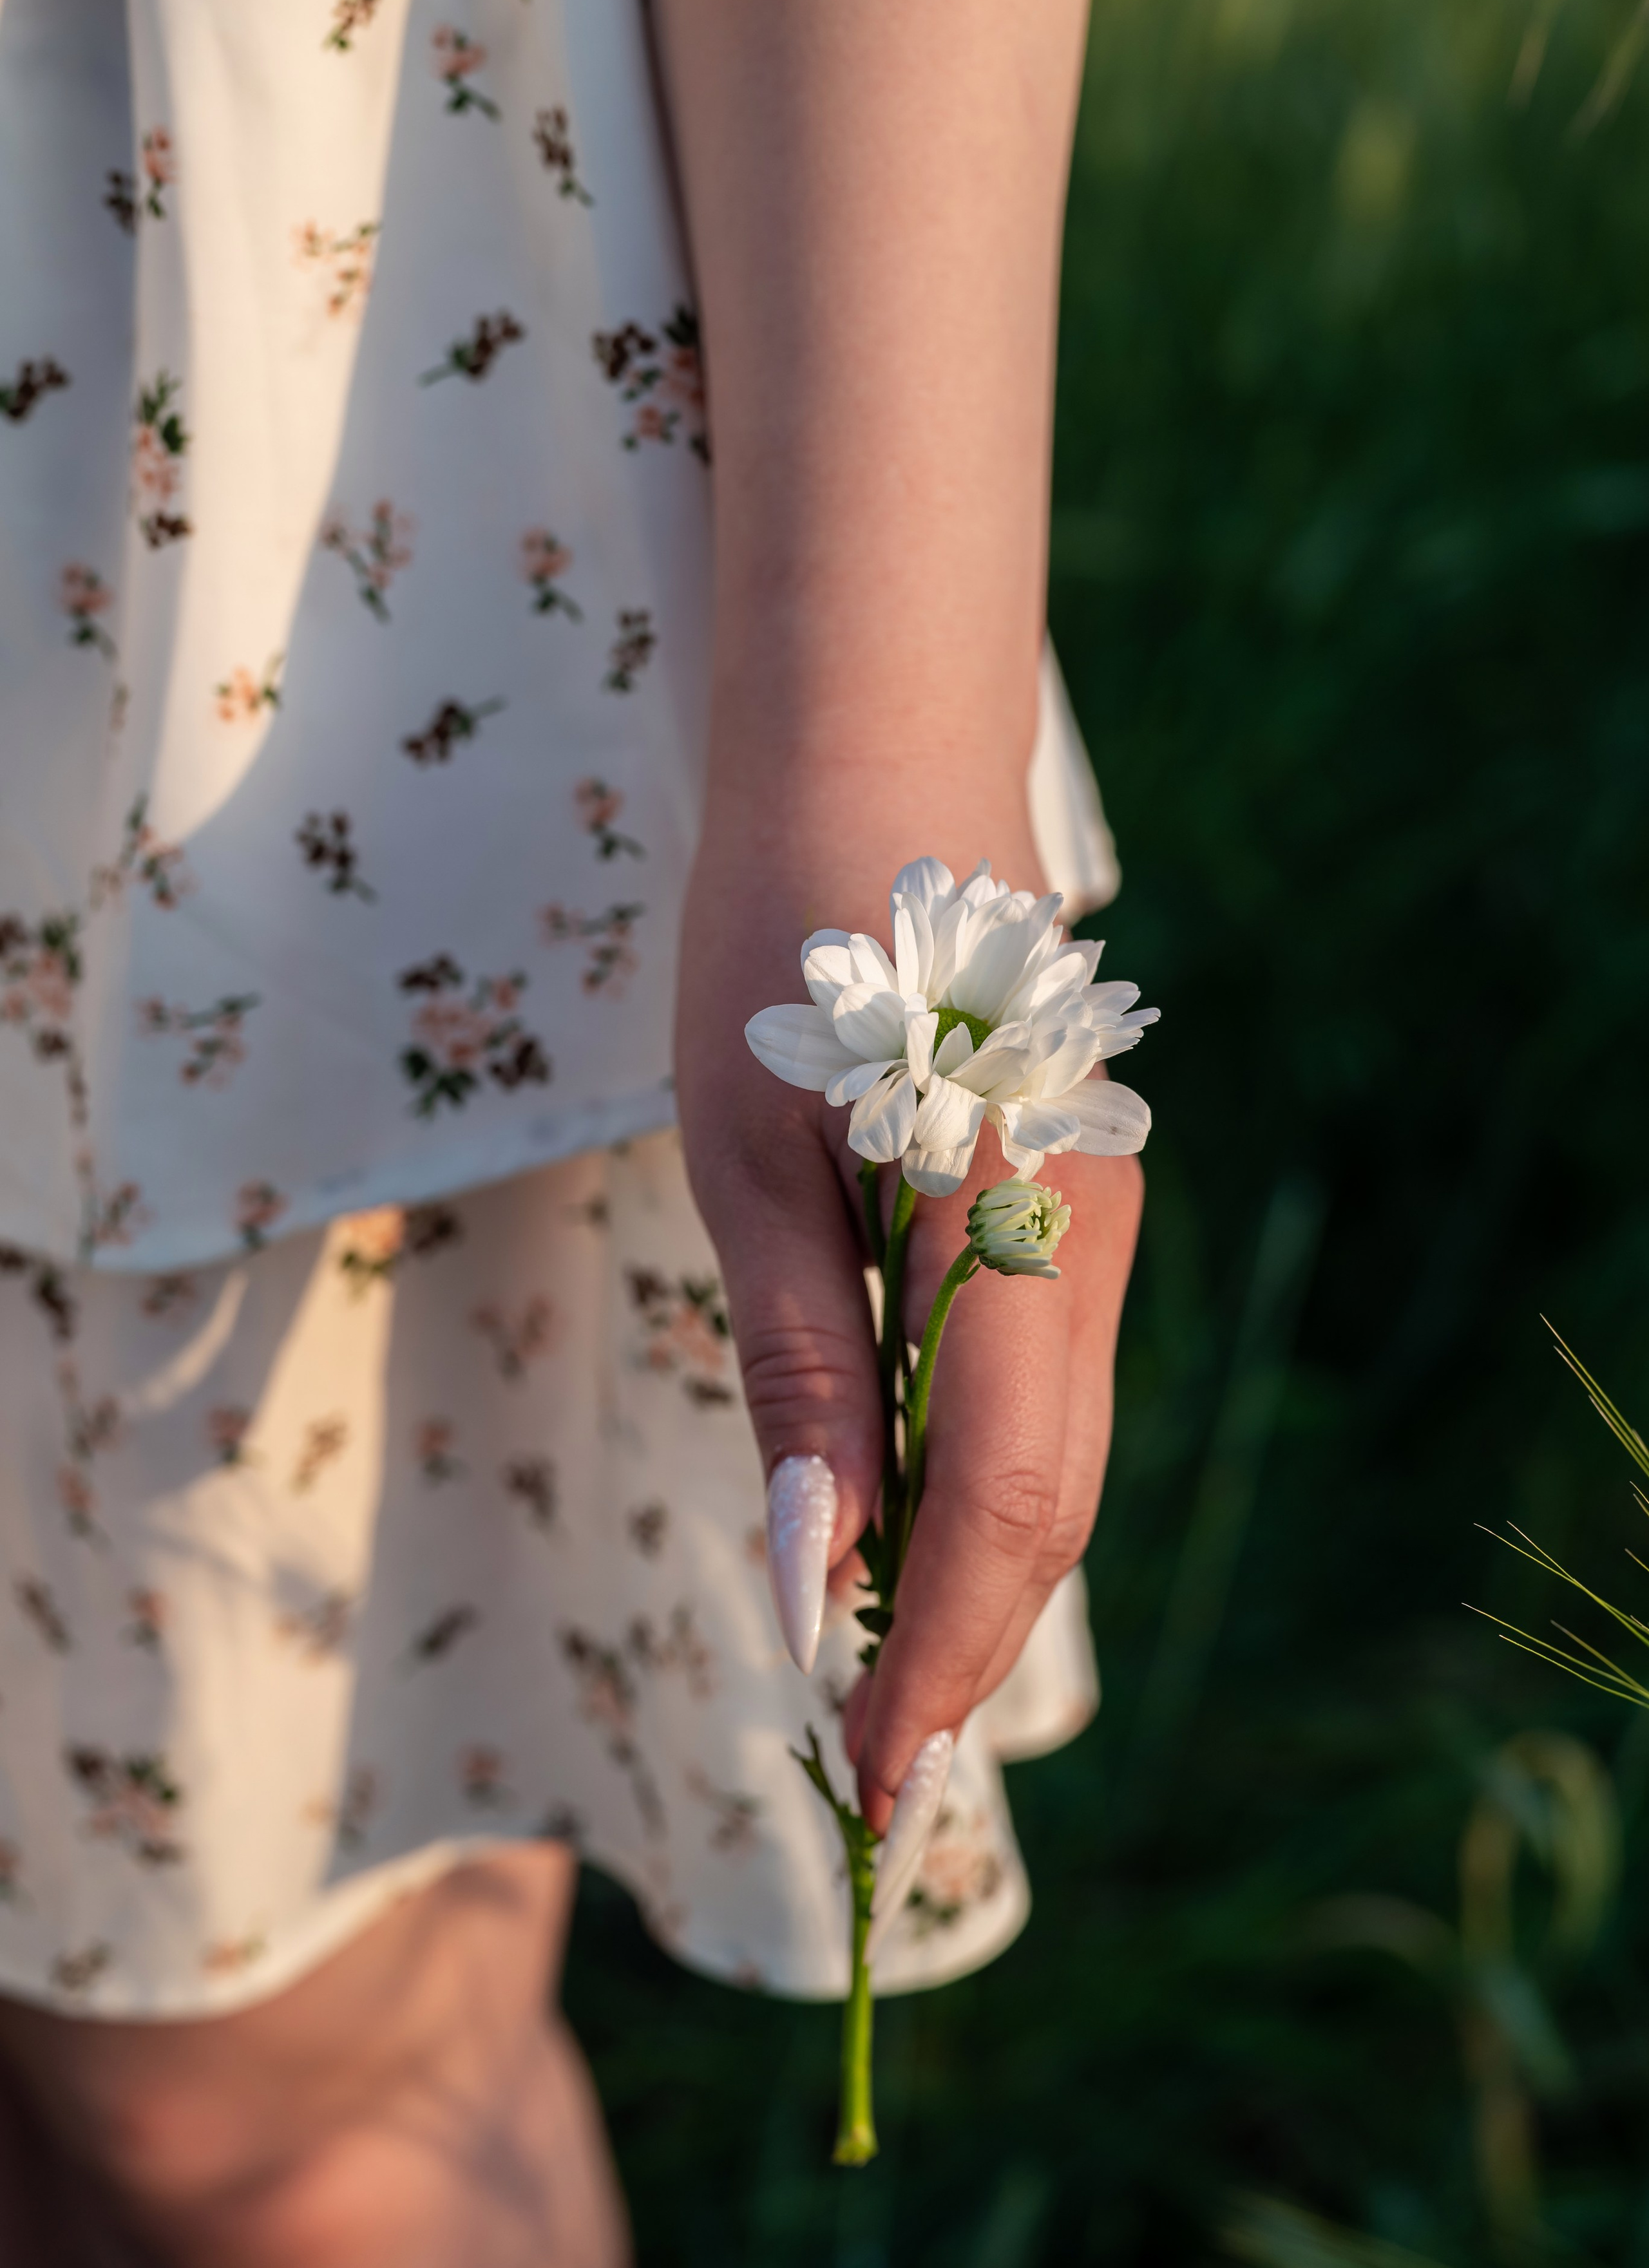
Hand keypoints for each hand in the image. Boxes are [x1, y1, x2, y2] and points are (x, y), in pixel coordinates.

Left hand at [675, 801, 1142, 1834]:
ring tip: (862, 1678)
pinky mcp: (1073, 1220)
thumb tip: (815, 1582)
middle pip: (1045, 1507)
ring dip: (967, 1581)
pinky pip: (1038, 1394)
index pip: (998, 1506)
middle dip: (957, 1651)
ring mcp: (1100, 1231)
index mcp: (1015, 1227)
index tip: (861, 1784)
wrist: (881, 775)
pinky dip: (973, 1490)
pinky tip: (892, 1529)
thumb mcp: (751, 1157)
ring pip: (1051, 1459)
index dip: (934, 1658)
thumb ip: (799, 1369)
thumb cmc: (788, 951)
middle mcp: (1093, 1244)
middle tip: (858, 1778)